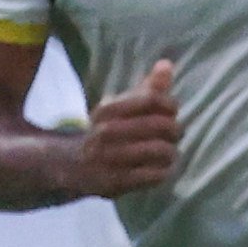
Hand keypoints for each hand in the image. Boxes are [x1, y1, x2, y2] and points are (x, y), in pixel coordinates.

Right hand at [73, 60, 180, 196]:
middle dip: (175, 130)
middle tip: (173, 135)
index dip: (171, 105)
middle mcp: (106, 132)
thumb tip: (167, 64)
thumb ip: (148, 88)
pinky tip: (159, 169)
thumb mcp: (121, 107)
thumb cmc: (108, 131)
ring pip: (162, 151)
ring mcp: (109, 159)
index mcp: (107, 110)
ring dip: (171, 152)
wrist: (72, 166)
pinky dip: (164, 171)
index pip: (152, 99)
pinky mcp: (114, 183)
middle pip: (163, 126)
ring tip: (168, 152)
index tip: (172, 111)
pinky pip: (155, 175)